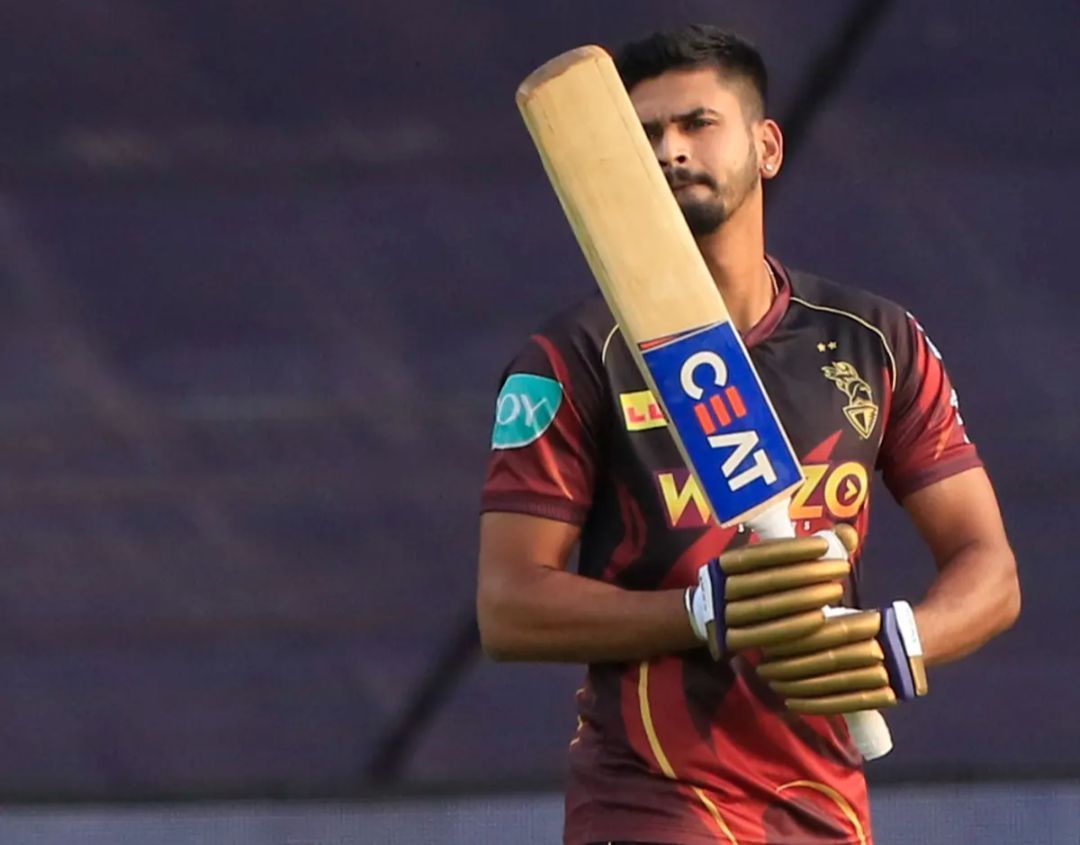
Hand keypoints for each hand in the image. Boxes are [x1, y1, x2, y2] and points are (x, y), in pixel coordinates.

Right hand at [686, 530, 851, 659]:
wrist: (716, 620)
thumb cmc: (756, 587)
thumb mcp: (769, 565)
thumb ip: (805, 550)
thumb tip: (847, 535)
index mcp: (725, 564)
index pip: (758, 553)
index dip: (791, 549)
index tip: (824, 545)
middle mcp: (719, 587)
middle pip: (767, 580)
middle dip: (808, 572)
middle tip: (841, 567)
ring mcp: (723, 616)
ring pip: (766, 607)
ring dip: (805, 599)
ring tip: (836, 590)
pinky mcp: (731, 641)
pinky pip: (764, 635)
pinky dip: (794, 626)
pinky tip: (820, 619)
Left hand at [756, 601, 928, 713]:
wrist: (916, 645)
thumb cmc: (870, 626)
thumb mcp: (852, 614)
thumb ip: (825, 619)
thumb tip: (783, 624)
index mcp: (869, 624)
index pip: (827, 633)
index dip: (797, 641)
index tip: (769, 645)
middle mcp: (878, 650)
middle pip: (828, 659)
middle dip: (792, 665)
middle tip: (762, 668)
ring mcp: (883, 676)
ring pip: (834, 683)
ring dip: (799, 687)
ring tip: (773, 685)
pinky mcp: (883, 696)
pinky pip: (847, 703)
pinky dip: (818, 705)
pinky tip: (793, 703)